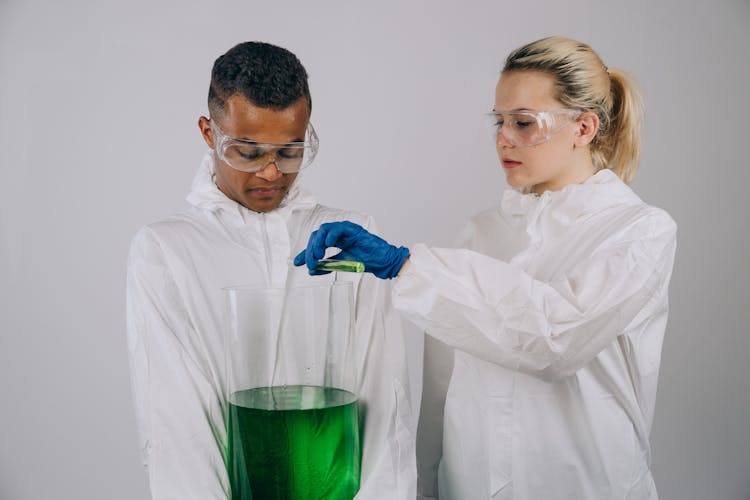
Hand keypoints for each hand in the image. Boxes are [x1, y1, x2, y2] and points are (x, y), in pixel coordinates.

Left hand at [293, 221, 409, 278]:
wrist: (382, 261)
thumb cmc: (366, 260)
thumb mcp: (341, 264)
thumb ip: (326, 265)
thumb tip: (311, 269)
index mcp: (335, 240)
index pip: (315, 243)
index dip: (305, 252)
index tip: (298, 263)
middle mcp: (338, 233)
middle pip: (316, 236)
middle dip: (310, 250)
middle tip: (312, 262)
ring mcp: (345, 230)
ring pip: (323, 230)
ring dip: (318, 243)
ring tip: (319, 255)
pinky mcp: (353, 229)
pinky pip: (337, 228)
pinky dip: (330, 236)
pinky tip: (328, 245)